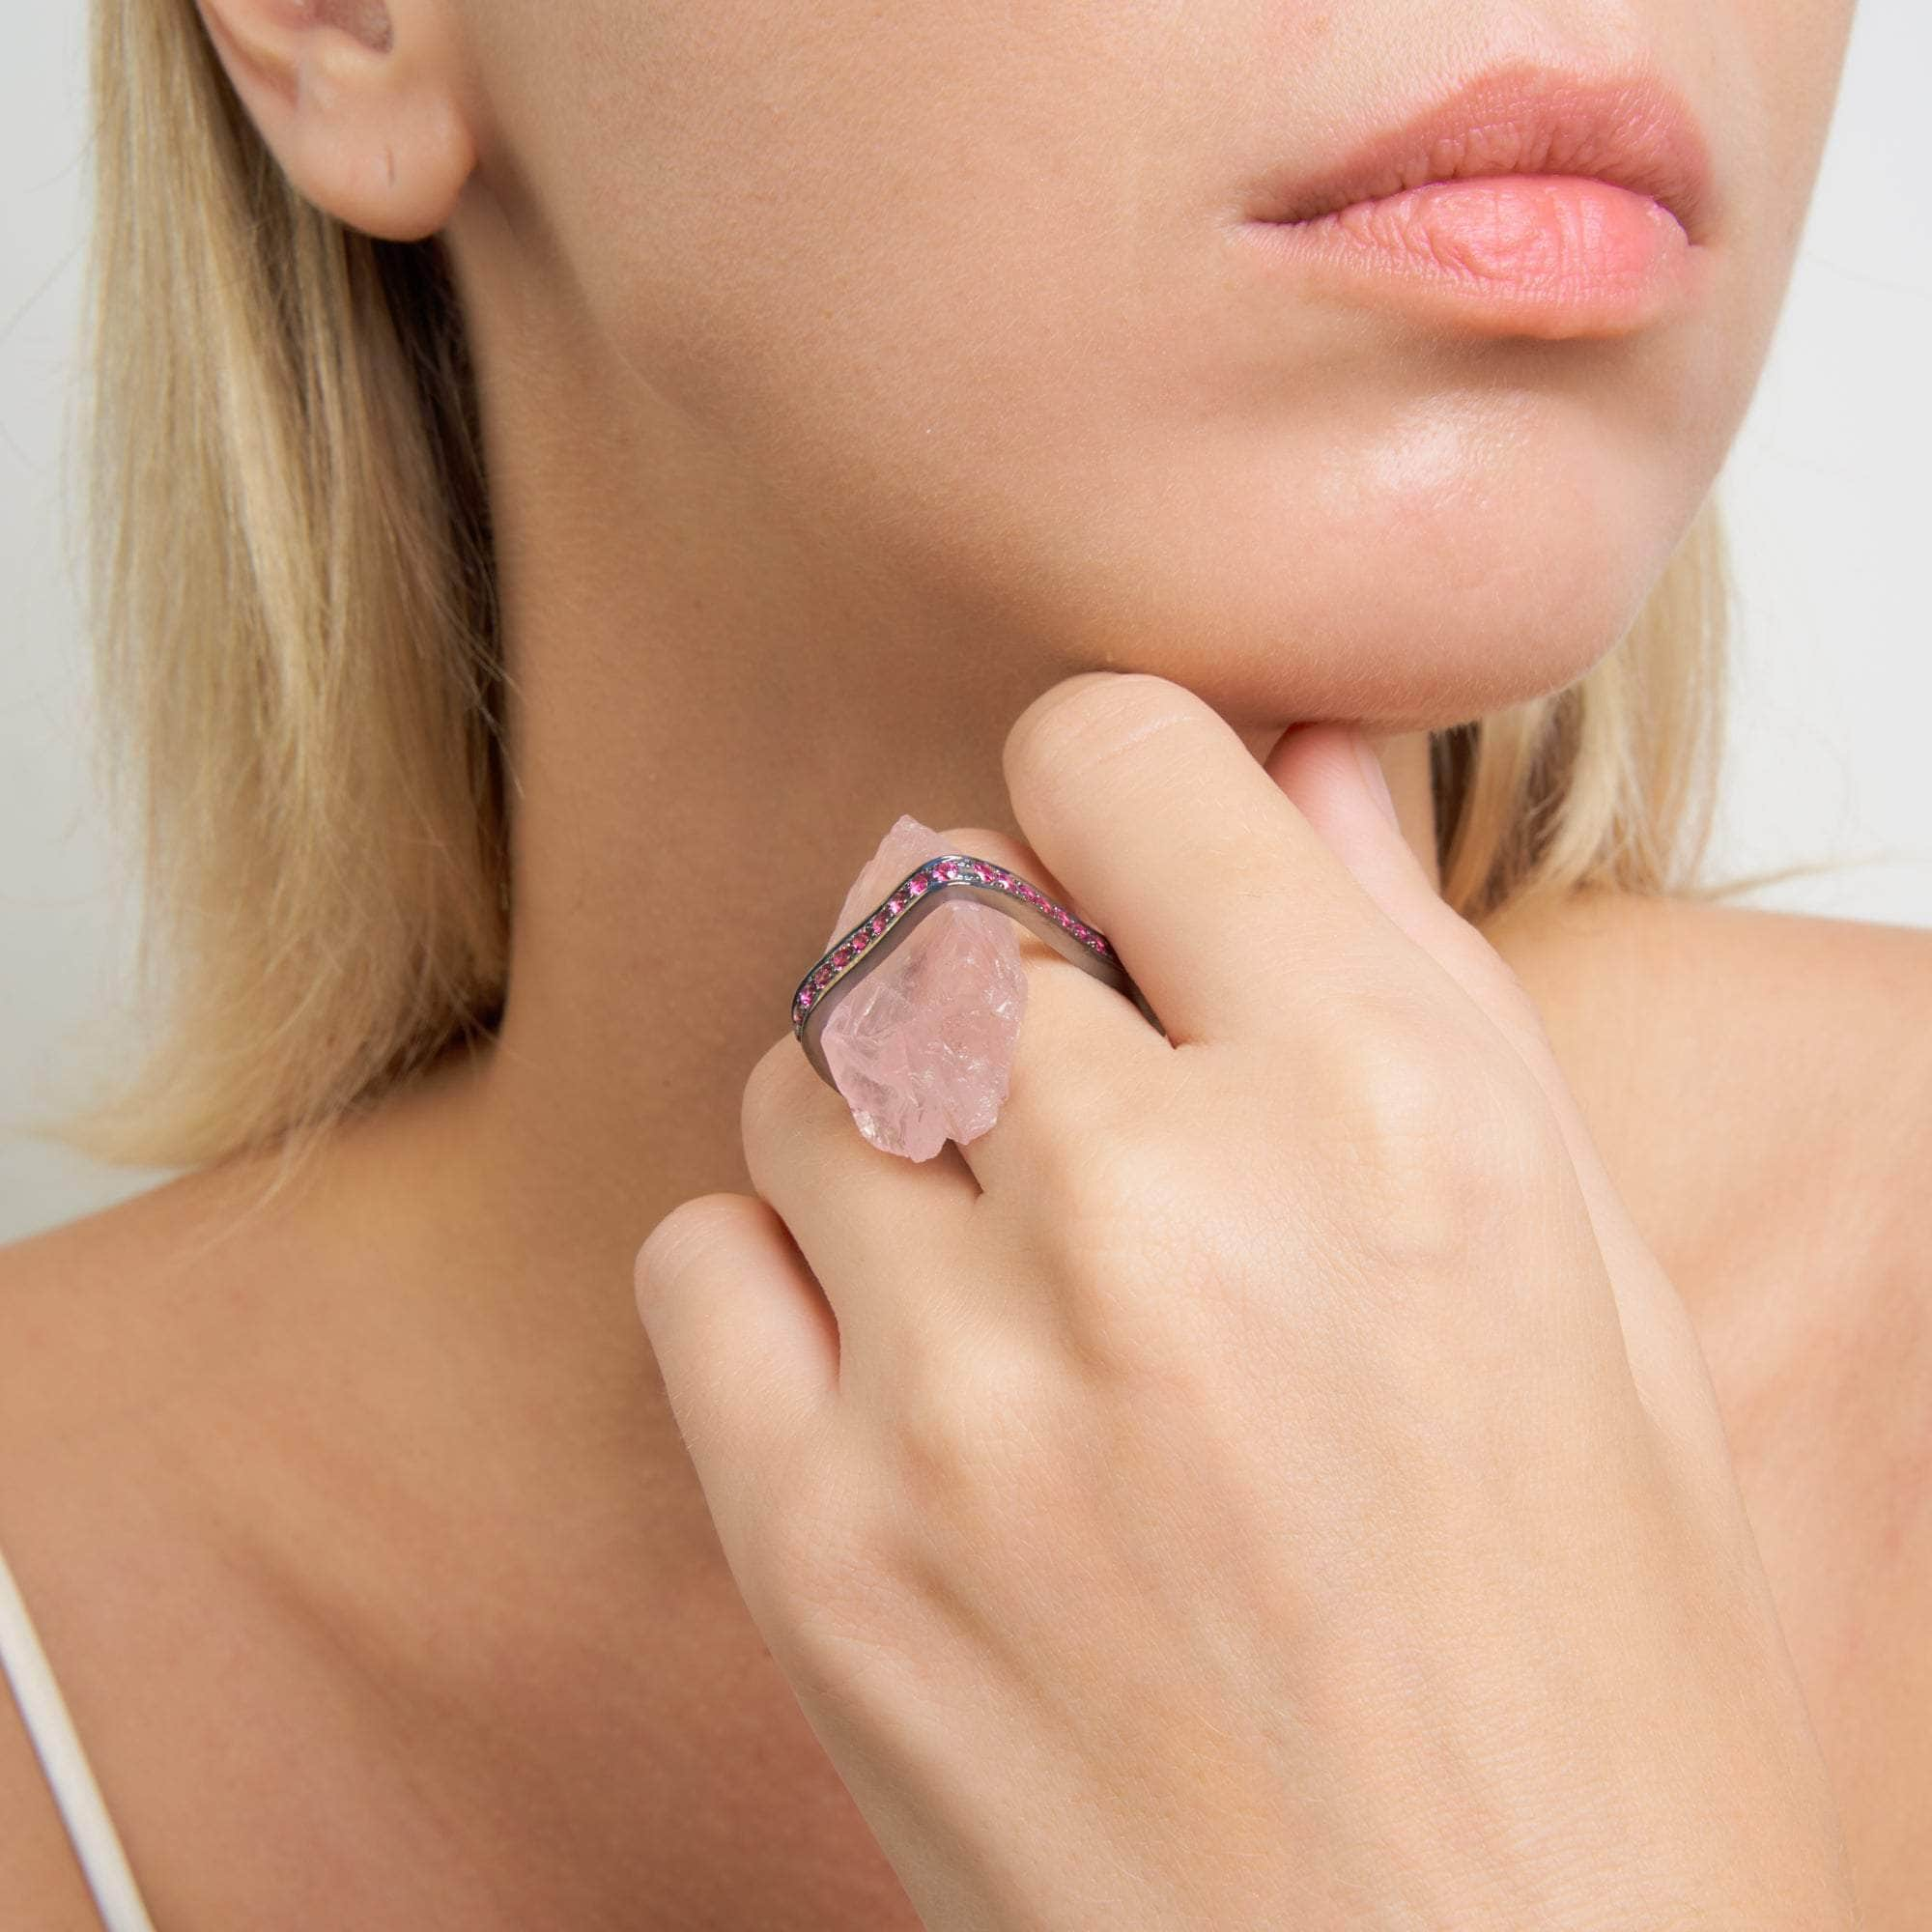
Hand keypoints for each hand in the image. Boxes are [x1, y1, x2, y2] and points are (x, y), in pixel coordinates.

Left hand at [632, 672, 1857, 1929]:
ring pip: (807, 1073)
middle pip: (939, 916)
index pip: (1117, 756)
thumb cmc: (1588, 1666)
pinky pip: (697, 1259)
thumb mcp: (1587, 1284)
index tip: (1118, 864)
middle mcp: (1165, 1220)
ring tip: (1001, 1246)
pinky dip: (776, 1276)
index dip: (1110, 783)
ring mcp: (970, 1391)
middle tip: (1080, 1097)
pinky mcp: (825, 1552)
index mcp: (1390, 1117)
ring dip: (891, 1119)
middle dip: (1011, 975)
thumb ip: (1418, 983)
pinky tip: (898, 1365)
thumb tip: (1297, 765)